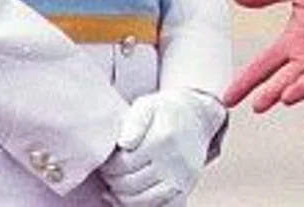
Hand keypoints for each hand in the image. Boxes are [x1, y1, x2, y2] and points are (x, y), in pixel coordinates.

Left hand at [97, 89, 225, 206]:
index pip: (120, 166)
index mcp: (161, 140)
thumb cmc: (164, 111)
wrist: (196, 113)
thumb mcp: (147, 106)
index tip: (107, 160)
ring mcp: (183, 175)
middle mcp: (175, 160)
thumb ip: (133, 122)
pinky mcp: (188, 184)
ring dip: (124, 195)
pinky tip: (135, 195)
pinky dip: (144, 204)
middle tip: (111, 172)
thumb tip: (124, 144)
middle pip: (128, 184)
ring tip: (120, 183)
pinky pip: (162, 205)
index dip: (107, 166)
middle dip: (113, 180)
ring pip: (141, 200)